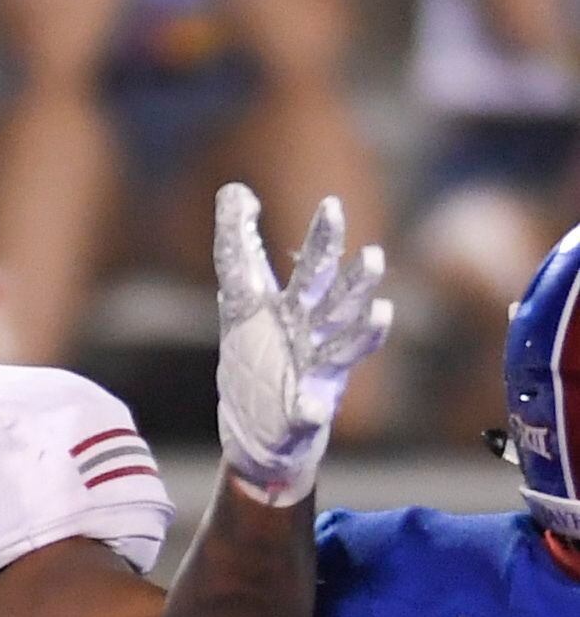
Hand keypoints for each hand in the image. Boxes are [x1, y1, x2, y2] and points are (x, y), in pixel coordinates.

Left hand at [214, 185, 389, 507]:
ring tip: (381, 313)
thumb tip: (235, 189)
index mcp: (299, 305)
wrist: (262, 427)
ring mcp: (313, 373)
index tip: (331, 205)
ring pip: (343, 346)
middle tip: (371, 257)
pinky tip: (313, 407)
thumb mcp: (241, 299)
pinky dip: (312, 409)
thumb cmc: (258, 354)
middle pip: (337, 302)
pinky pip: (312, 409)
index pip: (314, 266)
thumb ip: (237, 244)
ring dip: (362, 332)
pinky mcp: (303, 411)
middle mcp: (315, 334)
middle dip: (354, 282)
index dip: (324, 240)